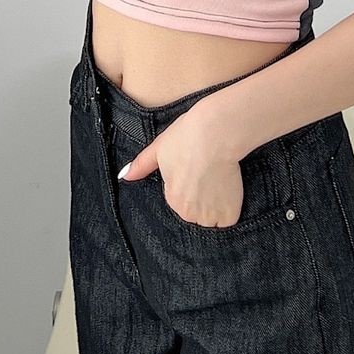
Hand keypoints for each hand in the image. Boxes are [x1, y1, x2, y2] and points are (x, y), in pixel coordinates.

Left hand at [117, 101, 244, 227]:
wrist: (216, 133)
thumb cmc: (186, 136)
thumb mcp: (159, 148)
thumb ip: (141, 165)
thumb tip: (124, 176)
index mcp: (171, 199)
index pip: (179, 201)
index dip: (188, 186)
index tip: (194, 172)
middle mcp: (188, 212)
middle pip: (195, 213)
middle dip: (201, 200)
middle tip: (207, 176)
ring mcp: (209, 215)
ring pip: (211, 218)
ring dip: (215, 207)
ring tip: (218, 182)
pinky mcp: (229, 214)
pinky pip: (228, 220)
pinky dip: (229, 209)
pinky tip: (228, 189)